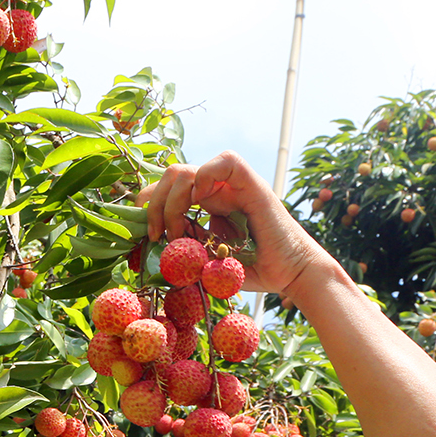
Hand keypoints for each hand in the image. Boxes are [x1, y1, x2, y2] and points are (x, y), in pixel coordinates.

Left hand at [135, 150, 330, 298]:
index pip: (165, 190)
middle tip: (154, 235)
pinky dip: (204, 176)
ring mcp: (232, 185)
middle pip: (169, 177)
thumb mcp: (203, 262)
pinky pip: (225, 162)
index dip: (148, 206)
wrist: (290, 275)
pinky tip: (199, 202)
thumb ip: (180, 248)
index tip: (145, 236)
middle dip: (152, 204)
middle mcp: (215, 190)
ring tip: (174, 232)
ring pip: (186, 171)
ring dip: (170, 202)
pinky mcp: (251, 184)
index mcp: (203, 204)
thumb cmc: (251, 271)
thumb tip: (148, 243)